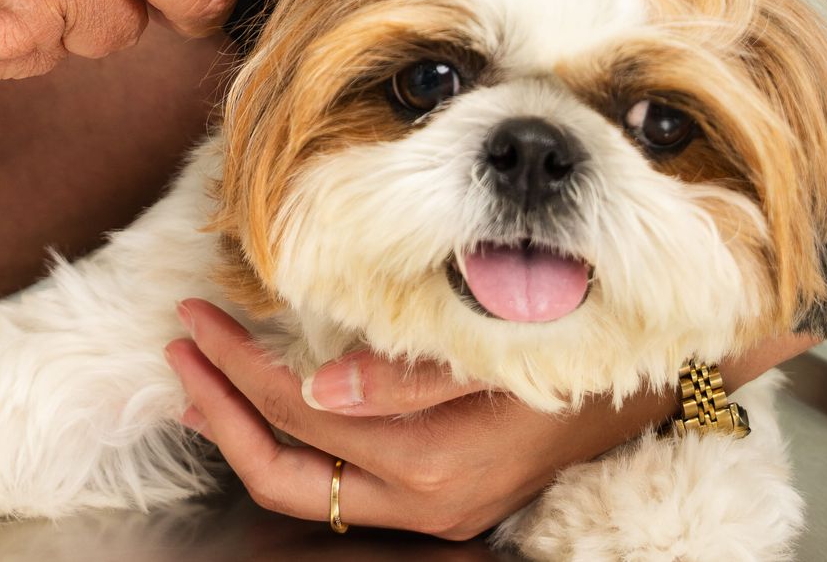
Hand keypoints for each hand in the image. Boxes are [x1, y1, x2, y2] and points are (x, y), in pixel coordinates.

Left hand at [164, 300, 666, 540]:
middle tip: (179, 341)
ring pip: (302, 490)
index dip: (241, 366)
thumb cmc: (569, 350)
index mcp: (434, 466)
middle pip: (284, 471)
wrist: (646, 385)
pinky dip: (284, 445)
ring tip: (194, 378)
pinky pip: (334, 486)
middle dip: (219, 406)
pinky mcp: (433, 502)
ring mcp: (427, 512)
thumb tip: (315, 387)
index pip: (303, 415)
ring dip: (240, 430)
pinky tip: (255, 409)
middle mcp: (424, 504)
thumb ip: (405, 378)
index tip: (200, 314)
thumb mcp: (493, 349)